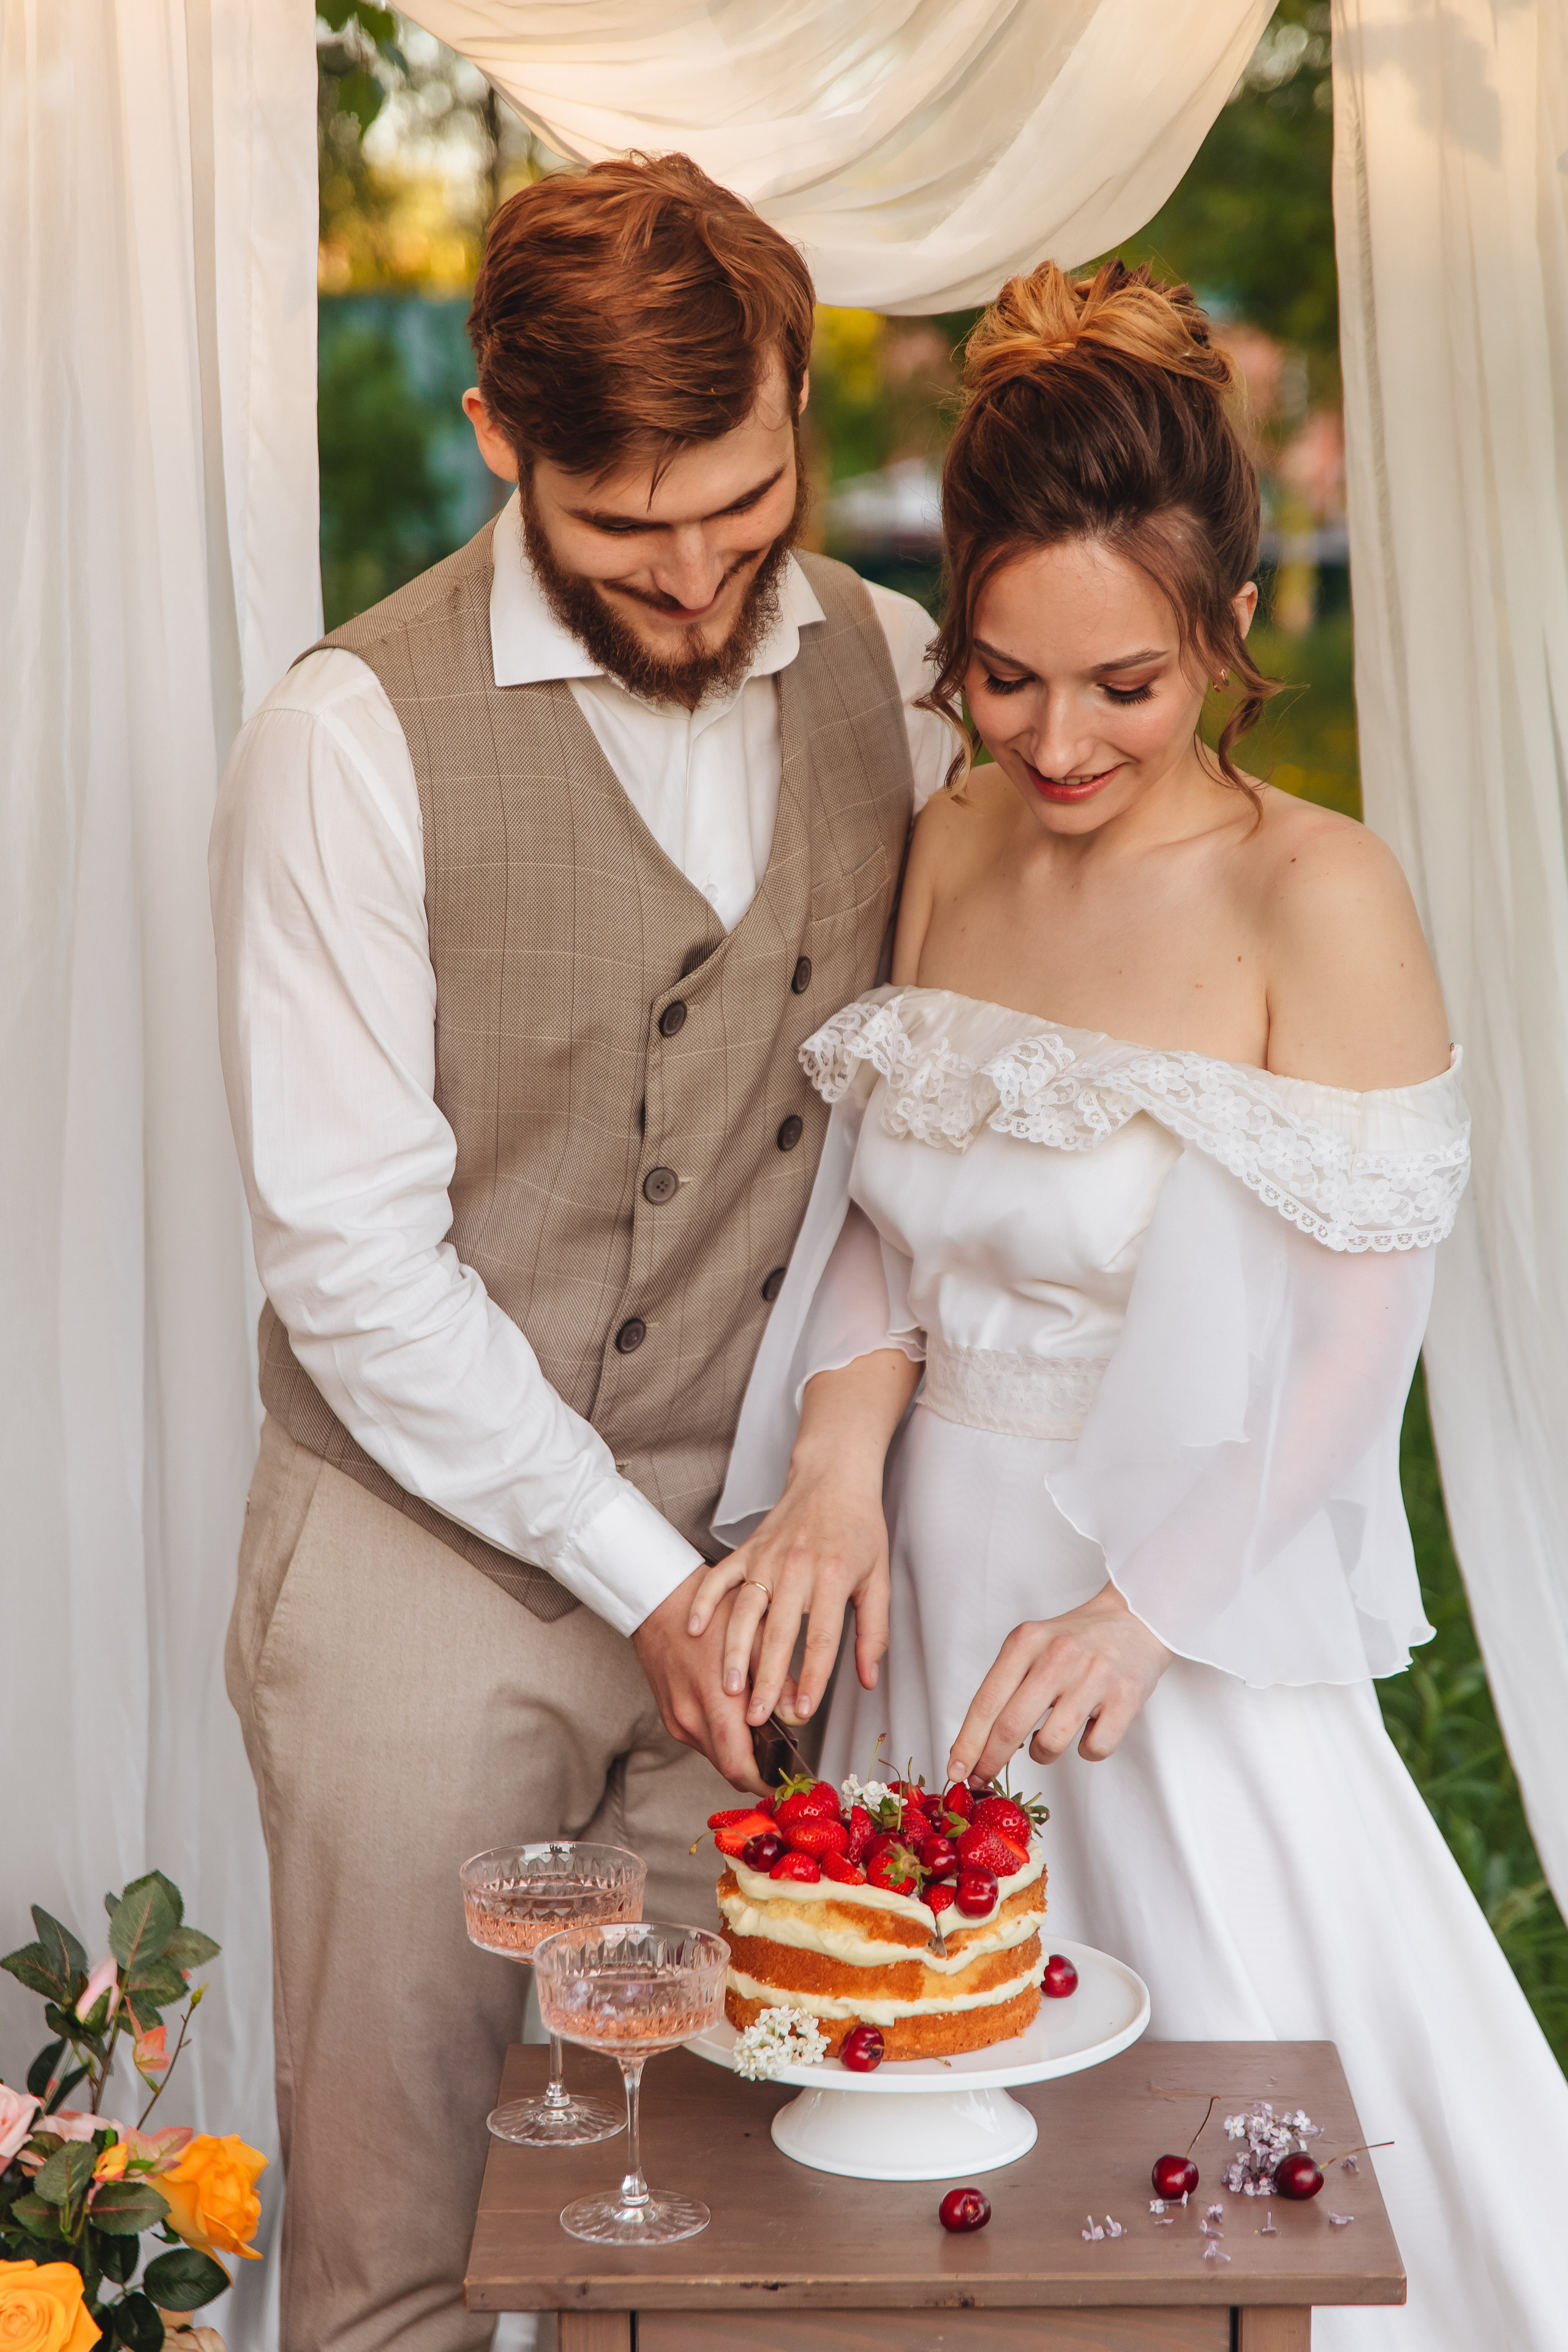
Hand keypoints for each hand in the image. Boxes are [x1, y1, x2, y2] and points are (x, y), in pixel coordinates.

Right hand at [632, 1565, 766, 1794]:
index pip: (739, 1766)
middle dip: (757, 1769)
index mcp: (715, 1700)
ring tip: (762, 1728)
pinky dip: (723, 1737)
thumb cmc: (708, 1611)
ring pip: (716, 1756)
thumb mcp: (755, 1635)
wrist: (658, 1602)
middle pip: (729, 1768)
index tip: (786, 1779)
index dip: (765, 1782)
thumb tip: (799, 1714)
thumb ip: (778, 1679)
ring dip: (740, 1752)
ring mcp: (677, 1720)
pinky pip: (702, 1740)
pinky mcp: (671, 1716)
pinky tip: (736, 1713)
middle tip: (782, 1759)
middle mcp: (691, 1718)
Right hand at [686, 1348, 917, 1730]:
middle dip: (767, 1678)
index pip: (823, 1637)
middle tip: (757, 1716)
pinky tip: (696, 1630)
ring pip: (745, 1610)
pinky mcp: (747, 1549)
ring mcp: (767, 1557)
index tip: (805, 1709)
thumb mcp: (878, 1579)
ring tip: (727, 1686)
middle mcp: (798, 1567)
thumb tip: (868, 1679)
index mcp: (835, 1576)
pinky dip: (706, 1603)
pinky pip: (720, 1578)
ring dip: (734, 1651)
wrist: (833, 1476)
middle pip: (779, 1632)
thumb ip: (873, 1632)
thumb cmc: (858, 1527)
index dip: (814, 1677)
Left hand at [947, 1583, 1172, 1783]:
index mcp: (1026, 1641)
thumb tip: (978, 1746)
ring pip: (1050, 1744)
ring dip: (1042, 1753)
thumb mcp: (1033, 1646)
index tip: (954, 1771)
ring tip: (1049, 1736)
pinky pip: (1093, 1749)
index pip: (986, 1702)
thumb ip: (1006, 1686)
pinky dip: (1085, 1749)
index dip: (967, 1743)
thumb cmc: (1076, 1641)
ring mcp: (1093, 1677)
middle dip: (990, 1762)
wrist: (1137, 1618)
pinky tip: (1088, 1728)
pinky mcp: (1126, 1698)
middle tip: (982, 1779)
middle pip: (1010, 1727)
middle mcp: (1058, 1656)